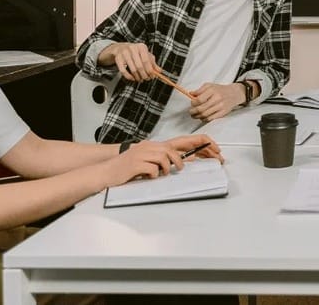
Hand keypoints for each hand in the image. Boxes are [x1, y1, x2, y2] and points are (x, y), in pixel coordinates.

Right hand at [98, 135, 220, 187]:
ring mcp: (141, 154)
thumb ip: (161, 160)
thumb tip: (180, 163)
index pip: (179, 141)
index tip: (212, 148)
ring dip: (165, 169)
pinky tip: (147, 177)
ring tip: (159, 174)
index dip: (197, 143)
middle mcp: (148, 147)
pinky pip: (152, 169)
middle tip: (179, 169)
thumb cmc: (127, 169)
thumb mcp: (146, 161)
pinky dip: (153, 175)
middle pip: (171, 150)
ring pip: (163, 158)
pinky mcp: (136, 164)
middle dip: (178, 161)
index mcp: (153, 146)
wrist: (106, 172)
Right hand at [100, 42, 159, 82]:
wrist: (120, 48)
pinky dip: (128, 76)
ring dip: (137, 77)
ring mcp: (124, 53)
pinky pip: (123, 70)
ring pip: (132, 69)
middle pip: (140, 66)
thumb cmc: (136, 52)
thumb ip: (153, 63)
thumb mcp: (145, 55)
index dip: (150, 70)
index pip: (146, 61)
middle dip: (144, 75)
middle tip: (146, 79)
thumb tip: (159, 71)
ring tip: (140, 79)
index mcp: (141, 47)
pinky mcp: (118, 58)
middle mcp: (132, 48)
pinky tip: (132, 78)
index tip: (152, 76)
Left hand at [188, 83, 243, 121]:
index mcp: (212, 90)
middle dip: (193, 112)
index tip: (191, 104)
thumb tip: (190, 94)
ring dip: (197, 116)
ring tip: (195, 115)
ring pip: (205, 115)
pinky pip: (211, 118)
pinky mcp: (223, 112)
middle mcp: (217, 98)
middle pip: (201, 109)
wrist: (234, 93)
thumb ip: (199, 90)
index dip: (192, 103)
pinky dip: (204, 119)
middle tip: (190, 112)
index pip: (199, 100)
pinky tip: (202, 117)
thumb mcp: (209, 86)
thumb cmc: (220, 90)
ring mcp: (220, 106)